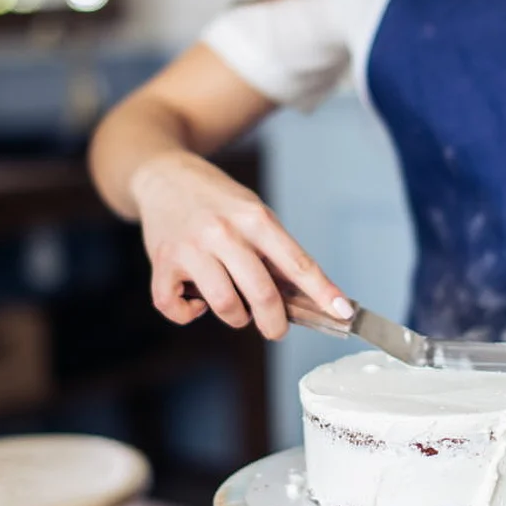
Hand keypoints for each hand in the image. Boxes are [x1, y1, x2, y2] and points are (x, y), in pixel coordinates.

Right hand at [131, 151, 352, 338]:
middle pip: (262, 293)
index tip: (343, 312)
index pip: (297, 263)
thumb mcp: (253, 212)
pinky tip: (196, 302)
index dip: (323, 292)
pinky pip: (175, 307)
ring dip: (236, 318)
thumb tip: (301, 298)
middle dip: (275, 323)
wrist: (163, 177)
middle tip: (276, 329)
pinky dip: (188, 315)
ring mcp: (191, 248)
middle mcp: (224, 232)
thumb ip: (273, 251)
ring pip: (225, 305)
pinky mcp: (162, 262)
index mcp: (255, 218)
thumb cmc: (217, 201)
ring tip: (236, 308)